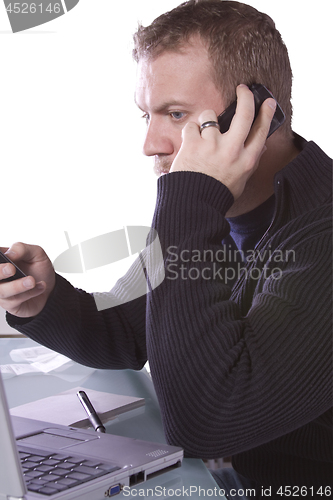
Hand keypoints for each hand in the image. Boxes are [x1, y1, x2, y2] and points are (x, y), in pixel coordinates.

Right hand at [0, 242, 55, 317]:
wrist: (50, 289)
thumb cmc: (39, 270)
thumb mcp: (36, 254)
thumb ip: (22, 249)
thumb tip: (9, 253)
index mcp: (1, 261)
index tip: (6, 258)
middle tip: (11, 269)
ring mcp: (1, 290)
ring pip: (1, 291)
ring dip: (17, 286)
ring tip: (31, 281)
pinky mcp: (8, 304)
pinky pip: (15, 300)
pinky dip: (29, 293)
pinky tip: (40, 286)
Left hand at [170, 84, 276, 199]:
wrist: (193, 205)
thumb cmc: (216, 194)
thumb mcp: (241, 180)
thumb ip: (249, 161)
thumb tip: (261, 145)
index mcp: (246, 161)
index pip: (261, 131)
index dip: (266, 113)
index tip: (267, 102)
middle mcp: (232, 150)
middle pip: (244, 114)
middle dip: (245, 97)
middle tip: (242, 89)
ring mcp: (212, 145)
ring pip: (210, 116)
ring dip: (206, 120)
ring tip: (202, 134)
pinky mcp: (193, 144)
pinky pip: (191, 126)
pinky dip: (190, 132)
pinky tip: (190, 144)